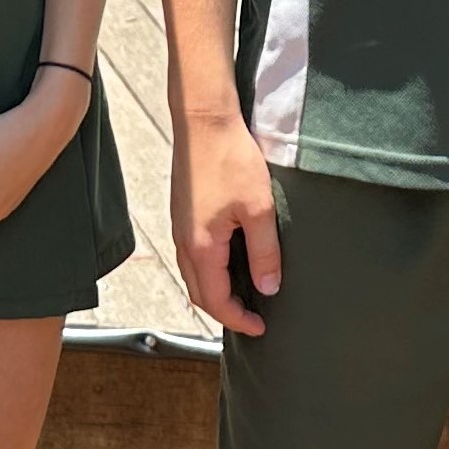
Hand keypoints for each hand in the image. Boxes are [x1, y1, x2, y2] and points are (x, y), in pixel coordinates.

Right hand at [172, 110, 279, 335]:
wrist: (204, 121)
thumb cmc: (231, 159)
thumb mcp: (259, 208)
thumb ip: (264, 251)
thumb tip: (268, 287)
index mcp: (201, 247)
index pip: (216, 301)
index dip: (238, 319)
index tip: (261, 327)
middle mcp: (183, 242)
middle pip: (199, 294)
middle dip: (225, 311)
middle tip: (253, 317)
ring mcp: (179, 228)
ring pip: (193, 275)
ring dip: (216, 292)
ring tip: (244, 294)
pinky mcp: (183, 214)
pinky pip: (192, 256)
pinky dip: (209, 271)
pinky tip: (230, 262)